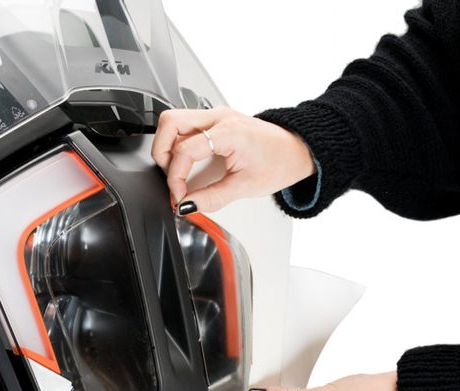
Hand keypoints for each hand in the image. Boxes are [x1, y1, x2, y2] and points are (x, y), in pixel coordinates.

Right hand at [150, 107, 315, 212]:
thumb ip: (212, 198)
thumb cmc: (280, 162)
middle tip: (172, 178)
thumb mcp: (245, 187)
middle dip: (162, 154)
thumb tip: (188, 206)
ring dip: (167, 147)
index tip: (181, 195)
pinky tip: (188, 162)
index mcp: (229, 132)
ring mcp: (215, 115)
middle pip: (169, 123)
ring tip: (179, 170)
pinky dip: (178, 144)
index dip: (176, 177)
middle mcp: (219, 117)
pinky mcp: (213, 120)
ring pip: (173, 121)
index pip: (184, 150)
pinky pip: (184, 126)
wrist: (297, 150)